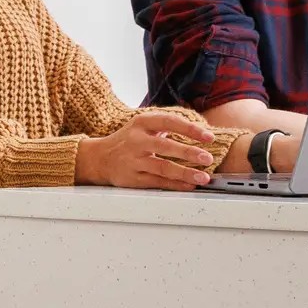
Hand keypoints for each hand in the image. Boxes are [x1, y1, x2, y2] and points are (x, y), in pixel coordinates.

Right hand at [73, 110, 220, 189]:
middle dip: (189, 153)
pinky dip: (175, 184)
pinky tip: (188, 185)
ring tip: (203, 177)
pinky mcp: (133, 178)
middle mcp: (136, 141)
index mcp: (141, 123)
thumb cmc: (127, 141)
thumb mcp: (142, 126)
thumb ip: (166, 126)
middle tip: (208, 158)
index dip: (190, 129)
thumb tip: (199, 131)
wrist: (99, 158)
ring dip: (185, 172)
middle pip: (165, 146)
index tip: (208, 137)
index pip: (169, 122)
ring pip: (162, 167)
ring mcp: (133, 160)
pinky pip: (157, 182)